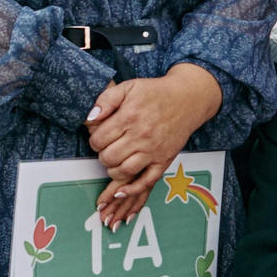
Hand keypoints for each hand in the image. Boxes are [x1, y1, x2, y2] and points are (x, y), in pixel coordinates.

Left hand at [87, 64, 222, 225]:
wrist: (187, 99)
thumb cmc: (155, 93)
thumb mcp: (128, 87)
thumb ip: (106, 100)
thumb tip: (90, 118)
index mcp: (129, 117)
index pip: (98, 140)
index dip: (94, 140)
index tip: (99, 137)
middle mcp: (141, 136)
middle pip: (108, 157)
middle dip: (102, 154)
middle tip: (108, 148)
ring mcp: (153, 150)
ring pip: (123, 171)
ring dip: (113, 170)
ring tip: (115, 160)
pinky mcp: (164, 160)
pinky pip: (146, 182)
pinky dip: (131, 189)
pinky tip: (121, 190)